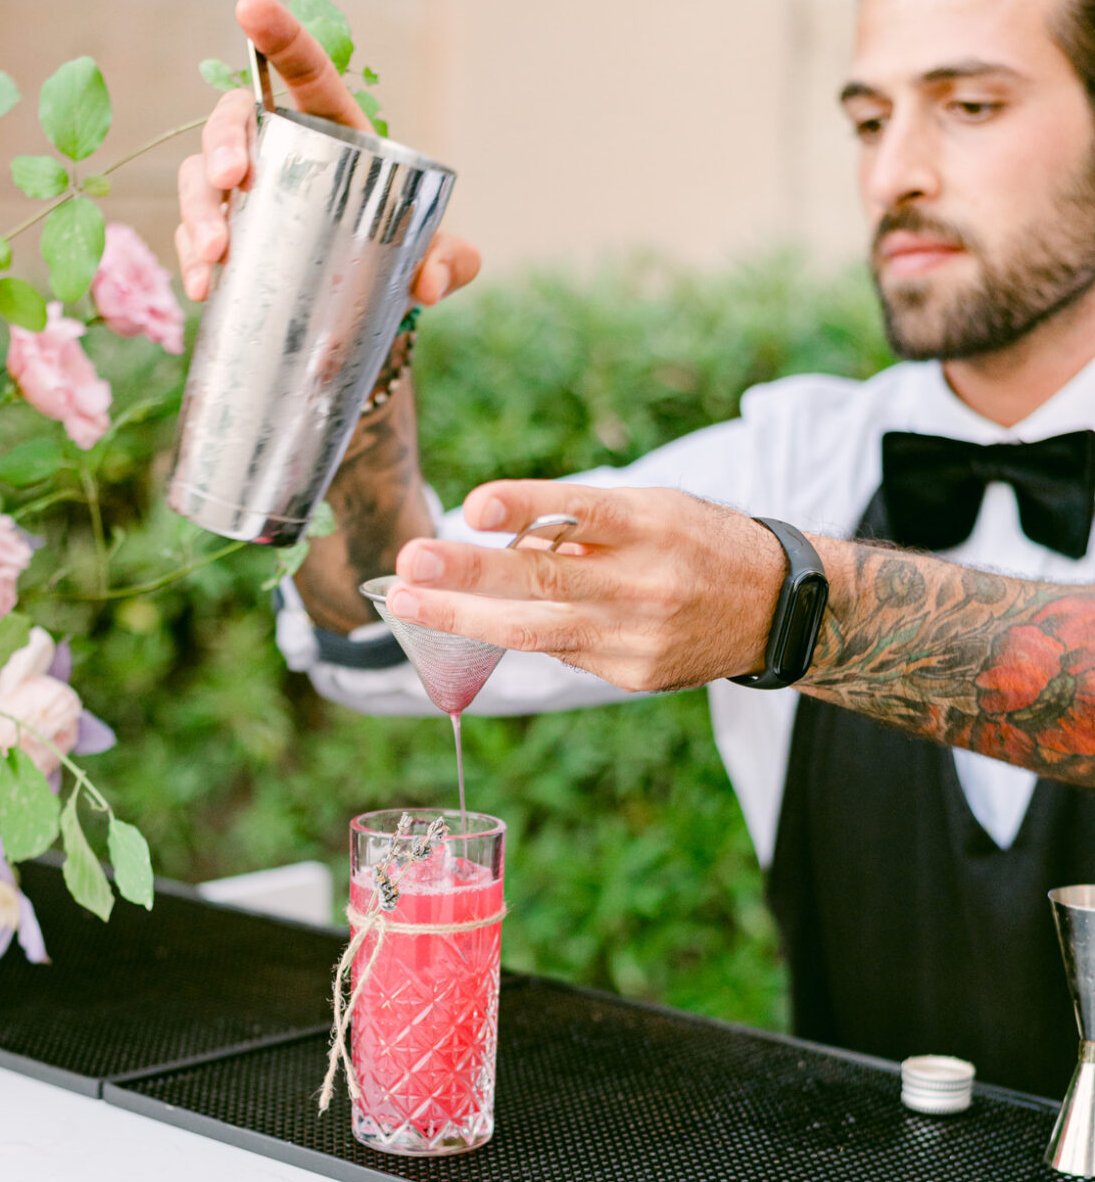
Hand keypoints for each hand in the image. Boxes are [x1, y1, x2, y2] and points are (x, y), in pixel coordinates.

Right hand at [175, 0, 479, 305]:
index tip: (249, 5)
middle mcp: (284, 152)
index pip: (306, 73)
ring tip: (214, 253)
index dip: (278, 37)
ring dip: (199, 207)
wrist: (375, 305)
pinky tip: (199, 285)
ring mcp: (250, 195)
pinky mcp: (231, 237)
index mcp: (337, 133)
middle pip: (236, 121)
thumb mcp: (440, 260)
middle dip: (222, 141)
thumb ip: (451, 264)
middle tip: (232, 179)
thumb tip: (430, 284)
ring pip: (202, 176)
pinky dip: (189, 256)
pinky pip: (194, 234)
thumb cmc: (407, 262)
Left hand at [388, 481, 790, 691]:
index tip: (473, 506)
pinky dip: (527, 629)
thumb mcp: (655, 509)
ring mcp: (636, 637)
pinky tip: (503, 617)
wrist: (774, 608)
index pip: (581, 511)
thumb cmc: (698, 543)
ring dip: (463, 616)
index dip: (526, 507)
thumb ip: (582, 523)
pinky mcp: (633, 675)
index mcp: (653, 525)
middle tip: (408, 563)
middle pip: (544, 579)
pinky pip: (562, 650)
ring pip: (536, 630)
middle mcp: (644, 583)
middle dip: (467, 574)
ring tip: (407, 601)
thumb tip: (499, 541)